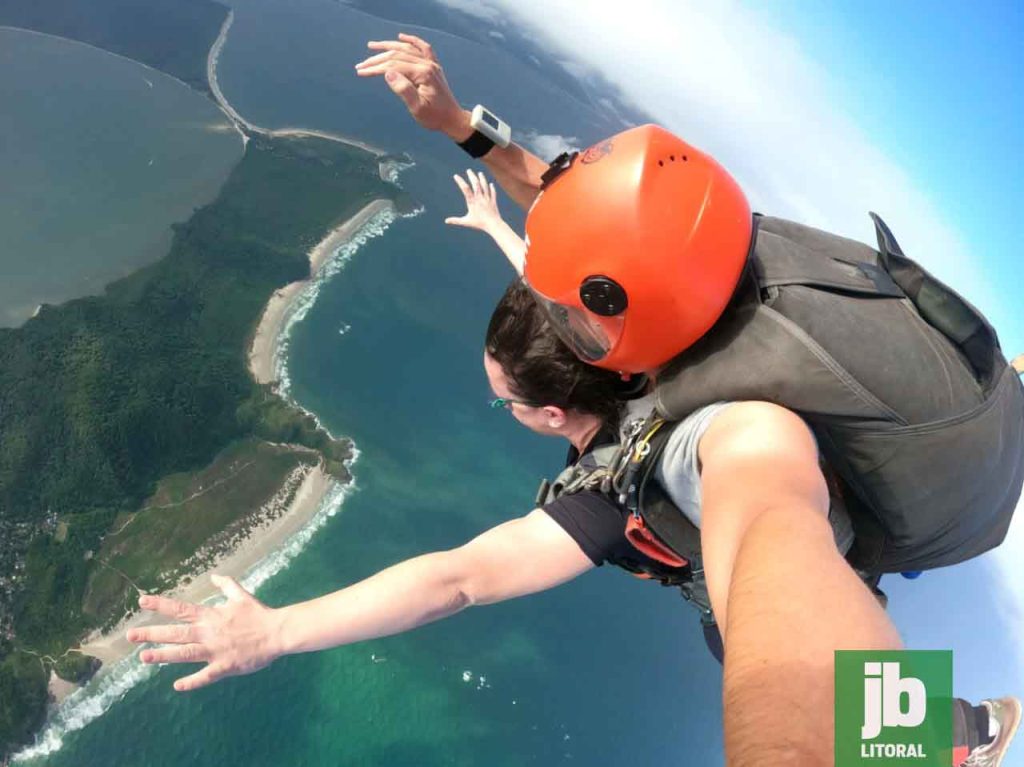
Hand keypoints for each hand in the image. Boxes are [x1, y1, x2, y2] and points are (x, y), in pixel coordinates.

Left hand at [127, 574, 282, 691]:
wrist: (277, 632)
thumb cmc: (259, 614)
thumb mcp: (241, 596)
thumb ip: (226, 585)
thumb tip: (214, 576)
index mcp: (211, 616)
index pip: (181, 609)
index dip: (161, 605)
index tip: (142, 601)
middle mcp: (209, 632)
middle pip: (176, 632)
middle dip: (152, 633)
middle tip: (130, 635)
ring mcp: (216, 651)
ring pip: (185, 654)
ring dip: (164, 655)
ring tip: (144, 657)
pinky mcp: (225, 666)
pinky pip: (206, 676)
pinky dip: (192, 682)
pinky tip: (177, 686)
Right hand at [354, 33, 469, 139]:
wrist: (452, 119)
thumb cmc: (434, 117)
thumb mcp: (417, 108)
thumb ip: (404, 90)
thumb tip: (387, 73)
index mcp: (423, 73)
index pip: (394, 65)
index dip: (376, 68)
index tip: (361, 72)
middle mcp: (427, 64)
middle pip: (397, 55)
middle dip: (377, 59)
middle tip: (360, 65)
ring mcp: (431, 63)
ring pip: (407, 49)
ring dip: (388, 46)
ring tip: (371, 46)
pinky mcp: (433, 66)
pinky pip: (423, 48)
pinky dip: (412, 40)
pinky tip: (401, 37)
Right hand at [446, 170, 501, 231]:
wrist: (493, 225)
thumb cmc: (479, 224)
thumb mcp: (466, 222)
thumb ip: (456, 220)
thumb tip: (446, 221)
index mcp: (472, 202)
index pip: (465, 189)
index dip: (460, 181)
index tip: (456, 176)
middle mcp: (480, 198)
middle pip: (476, 184)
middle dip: (472, 176)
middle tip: (468, 170)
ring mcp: (487, 199)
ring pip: (485, 186)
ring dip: (482, 179)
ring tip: (480, 173)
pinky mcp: (493, 202)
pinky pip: (493, 193)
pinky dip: (491, 188)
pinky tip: (491, 184)